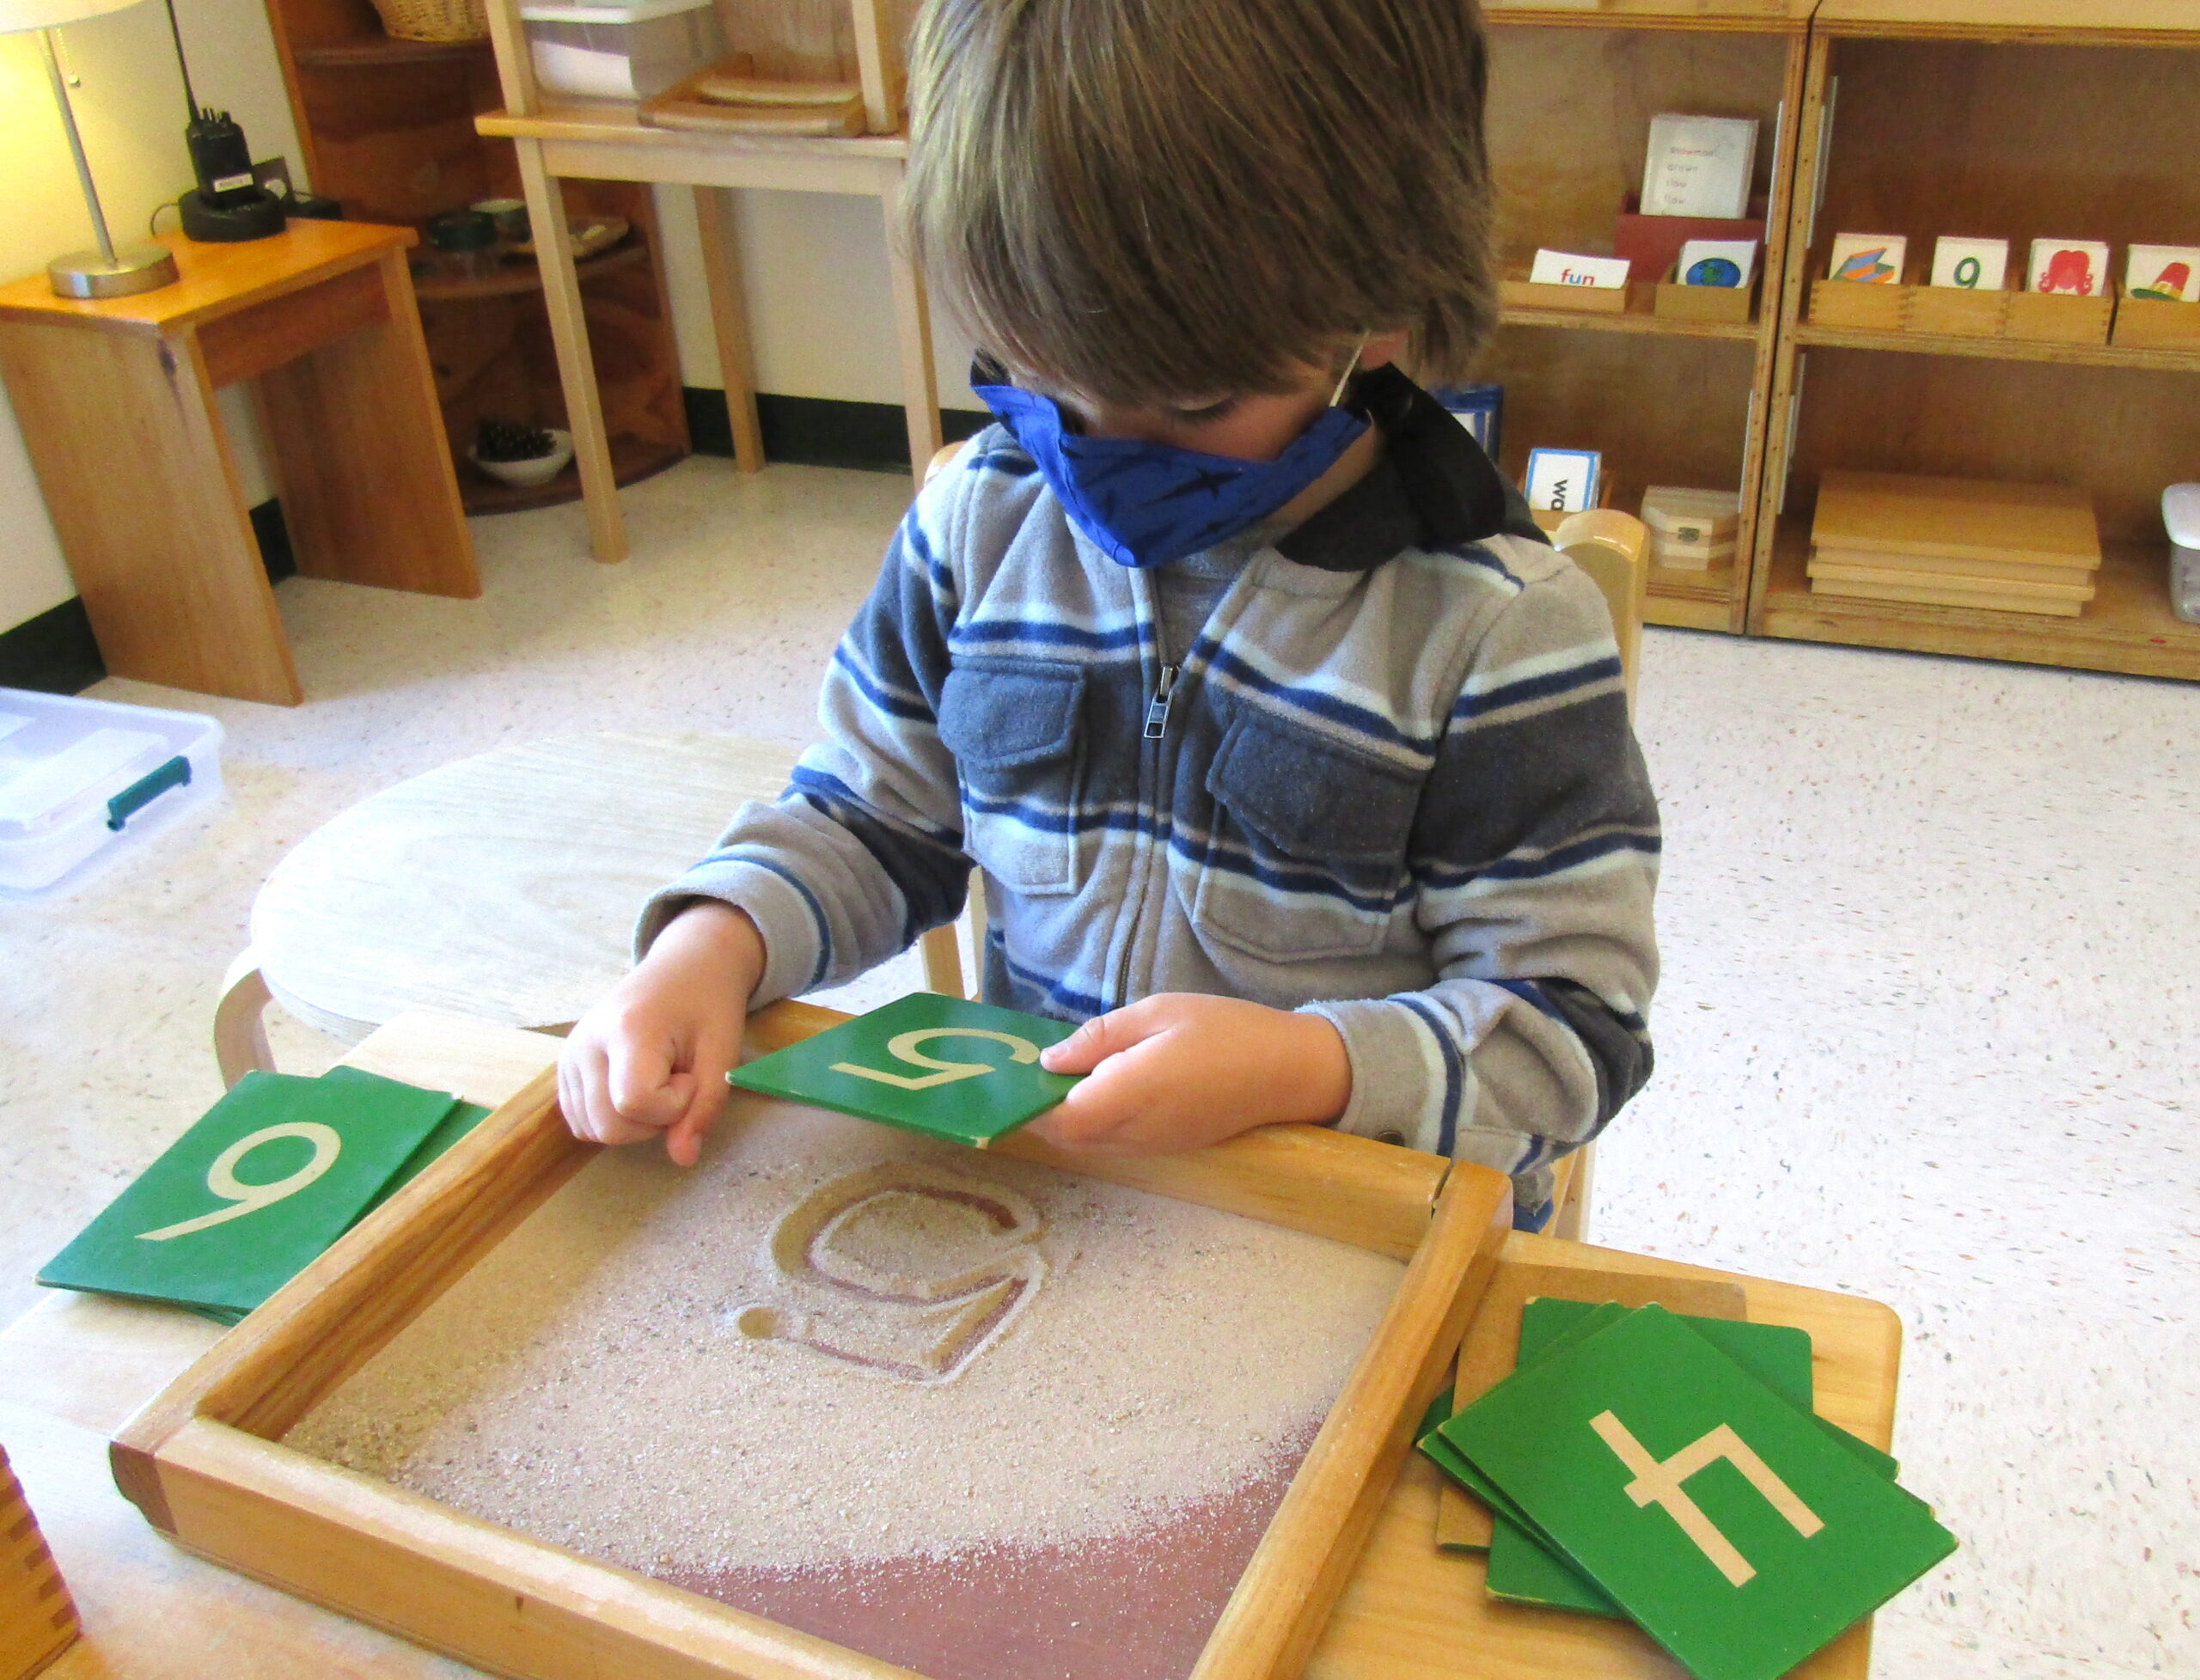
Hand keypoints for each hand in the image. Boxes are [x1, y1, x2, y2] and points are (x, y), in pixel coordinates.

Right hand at [557, 901, 764, 1166]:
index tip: (689, 1074)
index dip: (672, 1105)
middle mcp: (585, 1043)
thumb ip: (704, 1107)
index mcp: (627, 1030)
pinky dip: (612, 1118)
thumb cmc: (707, 1004)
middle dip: (654, 1120)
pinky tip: (635, 1087)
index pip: (634, 1103)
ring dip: (634, 1122)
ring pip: (592, 1130)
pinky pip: (581, 1122)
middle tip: (677, 1080)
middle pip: (609, 1126)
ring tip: (657, 1079)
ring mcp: (568, 1055)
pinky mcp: (563, 1067)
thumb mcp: (722, 1054)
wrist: (683, 967)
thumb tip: (682, 1159)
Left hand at [1030, 994, 1351, 1155]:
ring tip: (1068, 1073)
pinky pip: (1114, 1141)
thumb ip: (1101, 1038)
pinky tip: (1103, 1087)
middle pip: (1068, 1135)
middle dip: (1043, 1107)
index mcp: (1133, 1092)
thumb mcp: (1160, 1012)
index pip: (1061, 1118)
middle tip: (1036, 1067)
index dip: (1030, 1103)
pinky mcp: (1166, 1149)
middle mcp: (1137, 1130)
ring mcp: (1152, 1146)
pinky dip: (1096, 1120)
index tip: (1016, 1075)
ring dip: (1069, 1115)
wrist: (1289, 1071)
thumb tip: (1050, 1061)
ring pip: (1088, 1142)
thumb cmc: (1226, 1031)